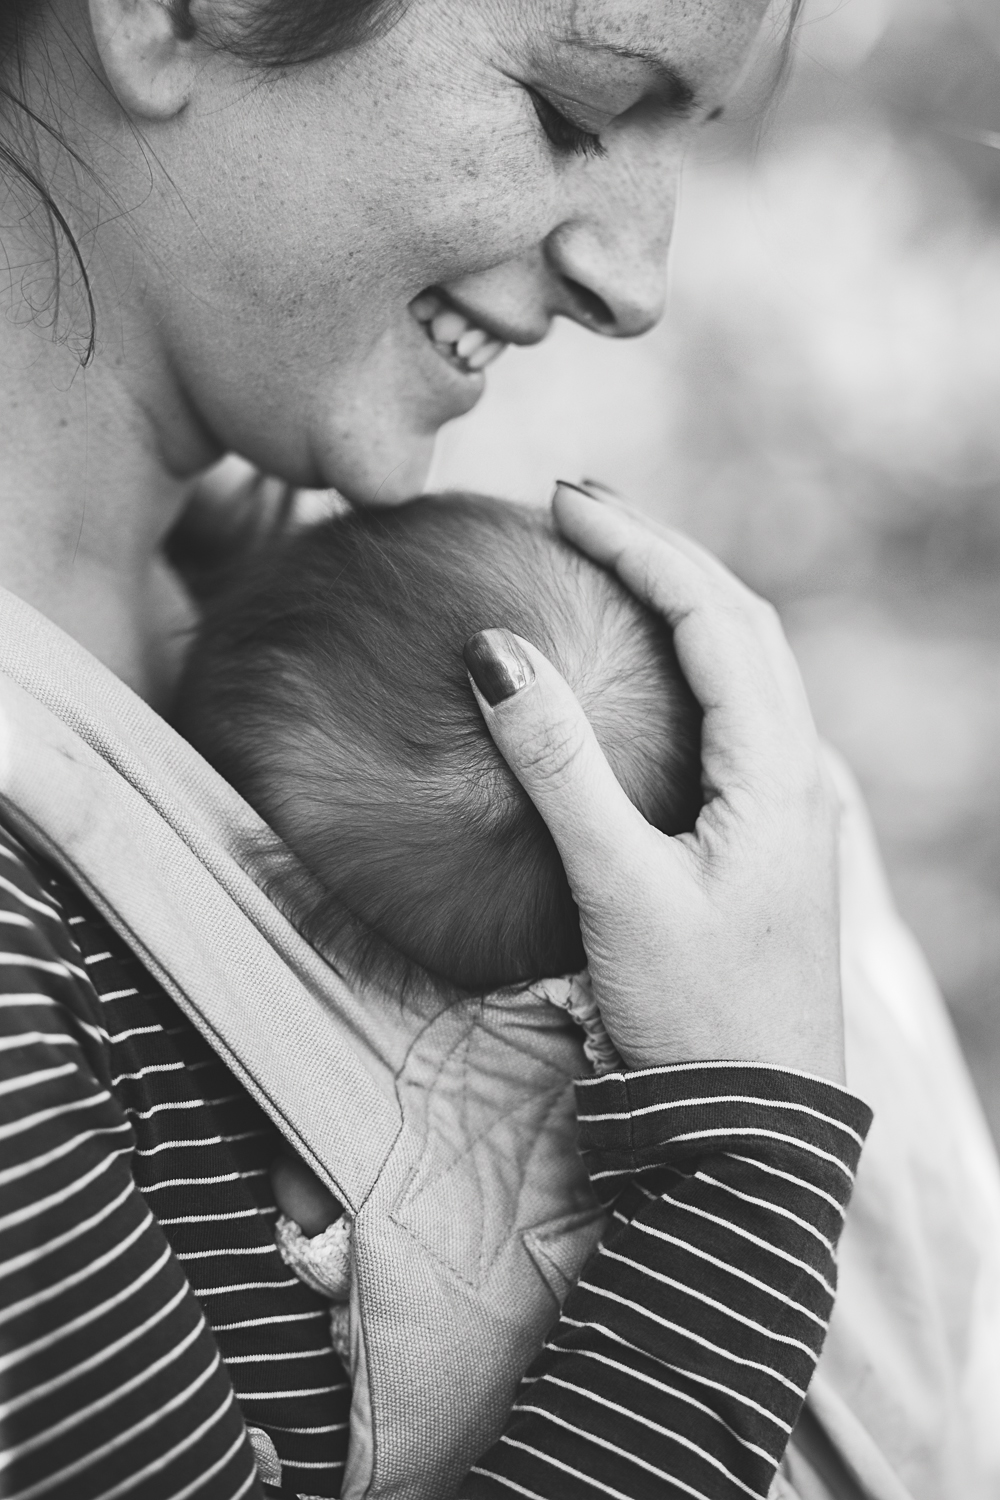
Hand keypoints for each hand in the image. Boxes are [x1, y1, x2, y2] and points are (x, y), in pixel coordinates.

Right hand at [463, 484, 843, 1081]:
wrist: (755, 1126)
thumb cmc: (694, 1014)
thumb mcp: (617, 887)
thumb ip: (558, 766)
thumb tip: (496, 650)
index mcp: (776, 770)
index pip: (714, 616)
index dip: (642, 546)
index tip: (564, 502)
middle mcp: (798, 772)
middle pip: (742, 620)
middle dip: (665, 550)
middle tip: (581, 507)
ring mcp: (791, 804)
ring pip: (750, 662)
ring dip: (685, 597)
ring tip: (614, 560)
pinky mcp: (770, 835)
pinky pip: (742, 711)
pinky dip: (694, 658)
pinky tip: (652, 669)